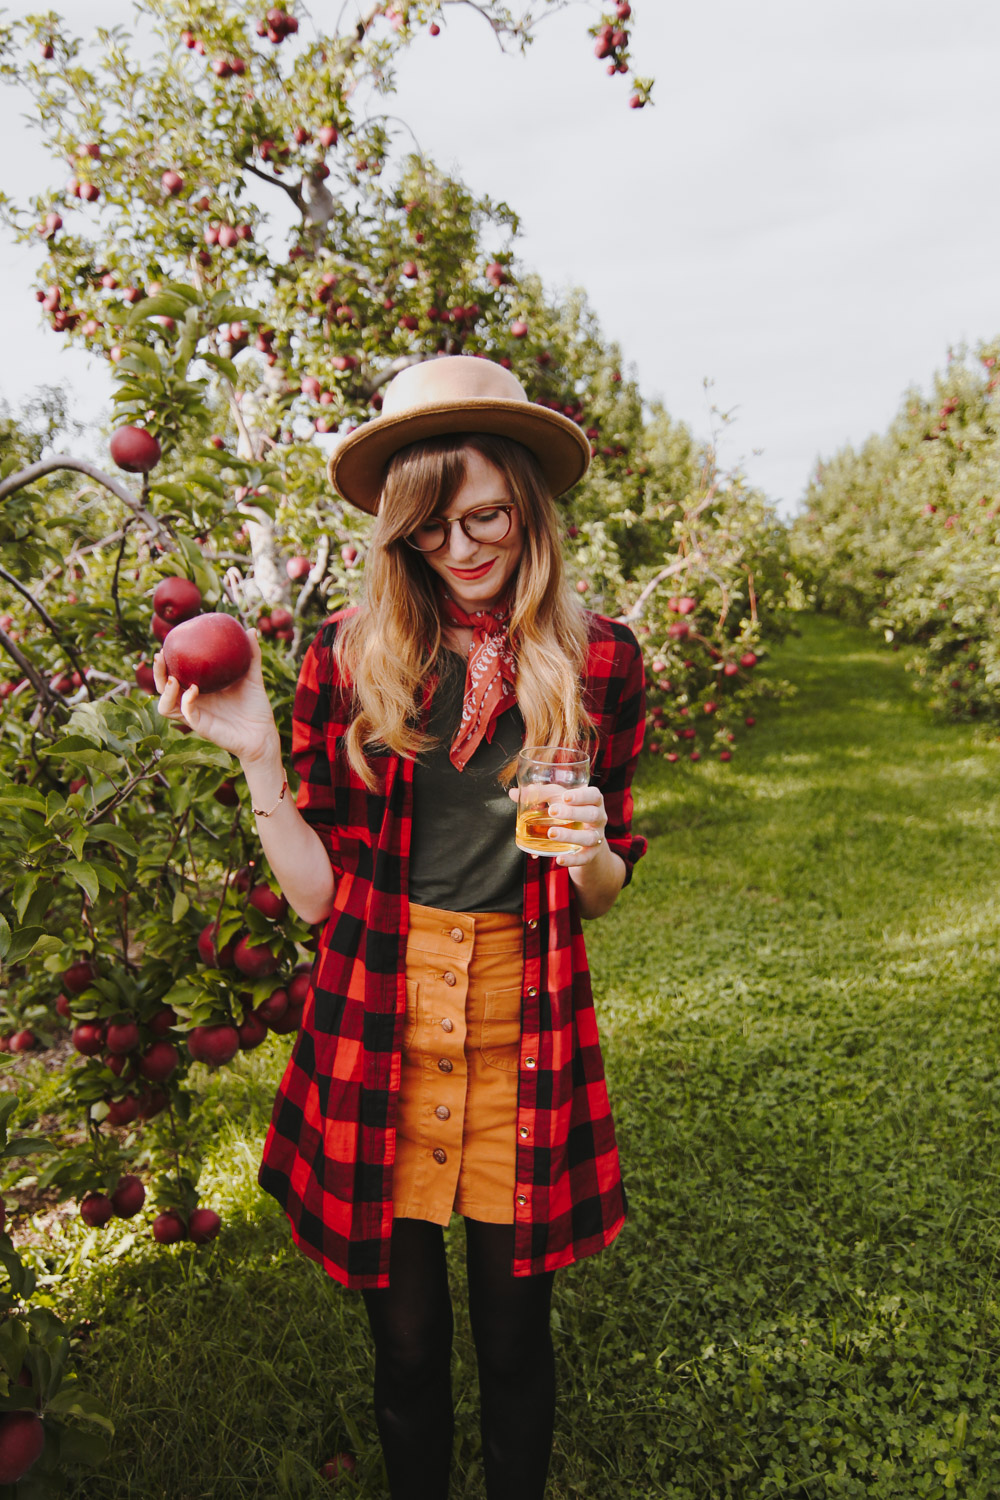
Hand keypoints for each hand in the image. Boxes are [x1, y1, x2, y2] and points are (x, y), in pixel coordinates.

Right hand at [153, 629, 279, 764]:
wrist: (263, 733)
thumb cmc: (255, 707)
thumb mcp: (253, 677)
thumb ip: (251, 655)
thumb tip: (250, 630)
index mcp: (199, 689)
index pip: (174, 675)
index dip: (165, 662)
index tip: (167, 645)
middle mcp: (192, 702)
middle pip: (163, 688)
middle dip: (157, 673)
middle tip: (160, 656)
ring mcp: (194, 715)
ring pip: (165, 705)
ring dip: (165, 691)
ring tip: (172, 678)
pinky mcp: (201, 726)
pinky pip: (185, 714)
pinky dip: (186, 701)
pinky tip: (193, 690)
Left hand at [508, 784, 608, 867]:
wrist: (585, 843)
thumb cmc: (570, 813)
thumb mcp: (558, 801)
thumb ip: (539, 795)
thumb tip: (512, 793)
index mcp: (593, 802)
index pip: (594, 795)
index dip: (582, 796)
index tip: (565, 796)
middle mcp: (599, 819)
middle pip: (592, 815)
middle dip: (573, 813)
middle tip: (552, 811)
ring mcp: (596, 838)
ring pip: (589, 837)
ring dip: (570, 836)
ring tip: (551, 833)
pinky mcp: (591, 855)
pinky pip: (584, 858)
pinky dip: (572, 860)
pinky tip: (559, 859)